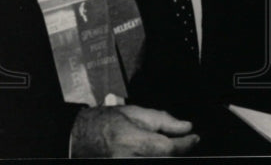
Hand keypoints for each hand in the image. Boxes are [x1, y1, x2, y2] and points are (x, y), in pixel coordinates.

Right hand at [70, 105, 199, 156]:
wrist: (76, 138)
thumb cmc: (102, 122)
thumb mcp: (134, 112)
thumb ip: (162, 120)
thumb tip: (185, 126)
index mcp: (131, 141)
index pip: (168, 148)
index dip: (186, 143)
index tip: (194, 138)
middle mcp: (128, 159)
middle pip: (165, 159)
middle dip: (177, 151)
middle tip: (183, 141)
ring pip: (158, 161)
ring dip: (165, 154)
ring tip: (166, 145)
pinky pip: (146, 164)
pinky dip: (154, 157)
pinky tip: (154, 151)